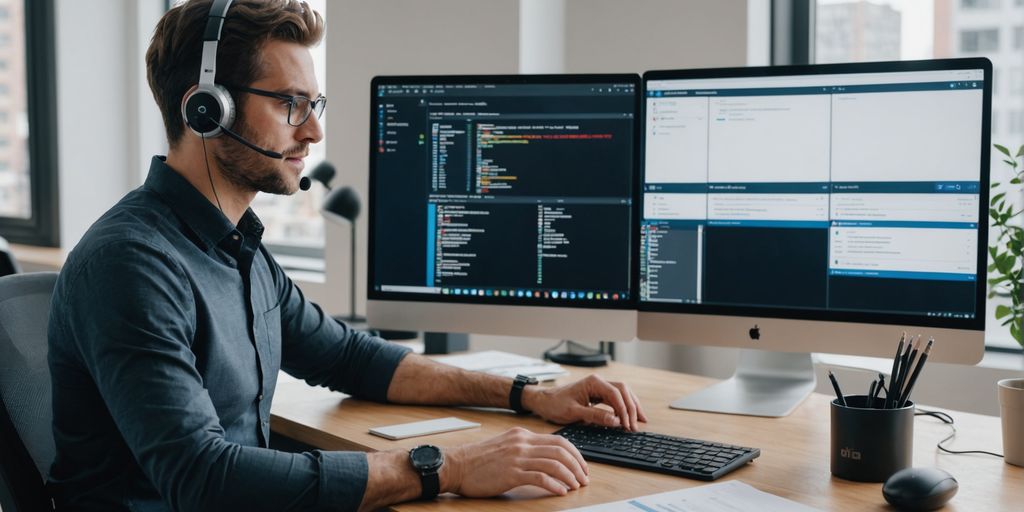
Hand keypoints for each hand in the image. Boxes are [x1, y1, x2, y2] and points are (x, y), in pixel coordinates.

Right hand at [441, 427, 588, 497]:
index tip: (582, 466)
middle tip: (584, 479)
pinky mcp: (511, 473)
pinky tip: (561, 492)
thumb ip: (524, 448)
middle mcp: (522, 443)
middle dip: (578, 466)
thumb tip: (546, 457)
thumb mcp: (505, 445)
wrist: (456, 465)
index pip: (559, 441)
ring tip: (576, 486)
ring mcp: (517, 457)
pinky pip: (540, 478)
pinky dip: (554, 485)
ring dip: (570, 476)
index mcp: (522, 435)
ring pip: (554, 464)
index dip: (576, 454)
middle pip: (561, 451)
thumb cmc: (478, 460)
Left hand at [524, 374, 647, 430]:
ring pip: (622, 393)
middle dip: (632, 408)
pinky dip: (624, 407)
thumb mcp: (574, 412)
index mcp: (593, 382)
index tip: (627, 424)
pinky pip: (616, 399)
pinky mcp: (598, 394)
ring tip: (640, 420)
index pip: (616, 394)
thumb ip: (595, 416)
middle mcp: (598, 382)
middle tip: (635, 425)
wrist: (543, 401)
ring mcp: (599, 387)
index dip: (624, 410)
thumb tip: (615, 420)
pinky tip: (629, 416)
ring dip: (632, 406)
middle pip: (623, 391)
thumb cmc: (555, 404)